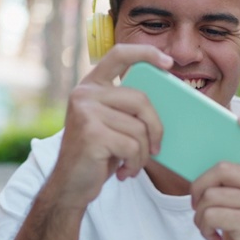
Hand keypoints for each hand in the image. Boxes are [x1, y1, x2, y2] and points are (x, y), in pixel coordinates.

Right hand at [50, 44, 171, 205]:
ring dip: (143, 153)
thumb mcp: (111, 125)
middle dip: (156, 127)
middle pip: (140, 99)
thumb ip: (127, 109)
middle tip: (157, 148)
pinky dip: (135, 164)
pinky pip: (132, 146)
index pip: (119, 54)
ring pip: (139, 128)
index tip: (168, 63)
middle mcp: (84, 94)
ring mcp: (85, 112)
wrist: (69, 187)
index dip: (145, 53)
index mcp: (91, 86)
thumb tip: (171, 103)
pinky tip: (124, 172)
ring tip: (132, 165)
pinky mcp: (91, 133)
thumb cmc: (97, 155)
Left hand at [189, 114, 239, 239]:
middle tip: (198, 205)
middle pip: (222, 168)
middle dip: (199, 187)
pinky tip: (214, 238)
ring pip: (211, 194)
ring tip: (208, 226)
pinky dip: (203, 227)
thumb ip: (237, 183)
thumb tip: (202, 163)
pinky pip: (210, 213)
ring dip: (199, 214)